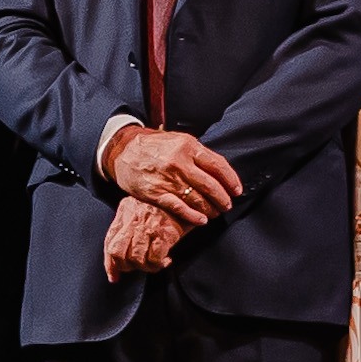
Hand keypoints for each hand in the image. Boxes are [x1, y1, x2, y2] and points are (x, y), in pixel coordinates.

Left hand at [102, 194, 184, 279]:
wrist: (189, 199)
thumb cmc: (166, 208)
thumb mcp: (141, 213)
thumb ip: (125, 235)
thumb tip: (113, 273)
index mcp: (125, 211)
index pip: (109, 242)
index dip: (110, 264)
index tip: (114, 276)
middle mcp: (134, 218)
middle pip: (118, 253)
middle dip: (127, 266)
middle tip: (139, 266)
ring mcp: (149, 226)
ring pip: (136, 258)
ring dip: (145, 267)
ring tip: (154, 264)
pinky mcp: (165, 233)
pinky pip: (155, 258)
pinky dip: (159, 265)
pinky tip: (166, 261)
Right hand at [108, 126, 245, 226]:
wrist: (123, 150)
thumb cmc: (154, 146)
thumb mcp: (179, 140)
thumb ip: (199, 154)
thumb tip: (221, 170)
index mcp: (188, 146)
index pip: (218, 165)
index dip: (231, 180)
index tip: (237, 190)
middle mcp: (179, 162)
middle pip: (210, 185)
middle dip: (223, 198)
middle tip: (227, 205)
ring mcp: (167, 179)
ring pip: (197, 198)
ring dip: (210, 209)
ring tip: (215, 212)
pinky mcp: (155, 193)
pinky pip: (179, 208)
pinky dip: (193, 216)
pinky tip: (201, 220)